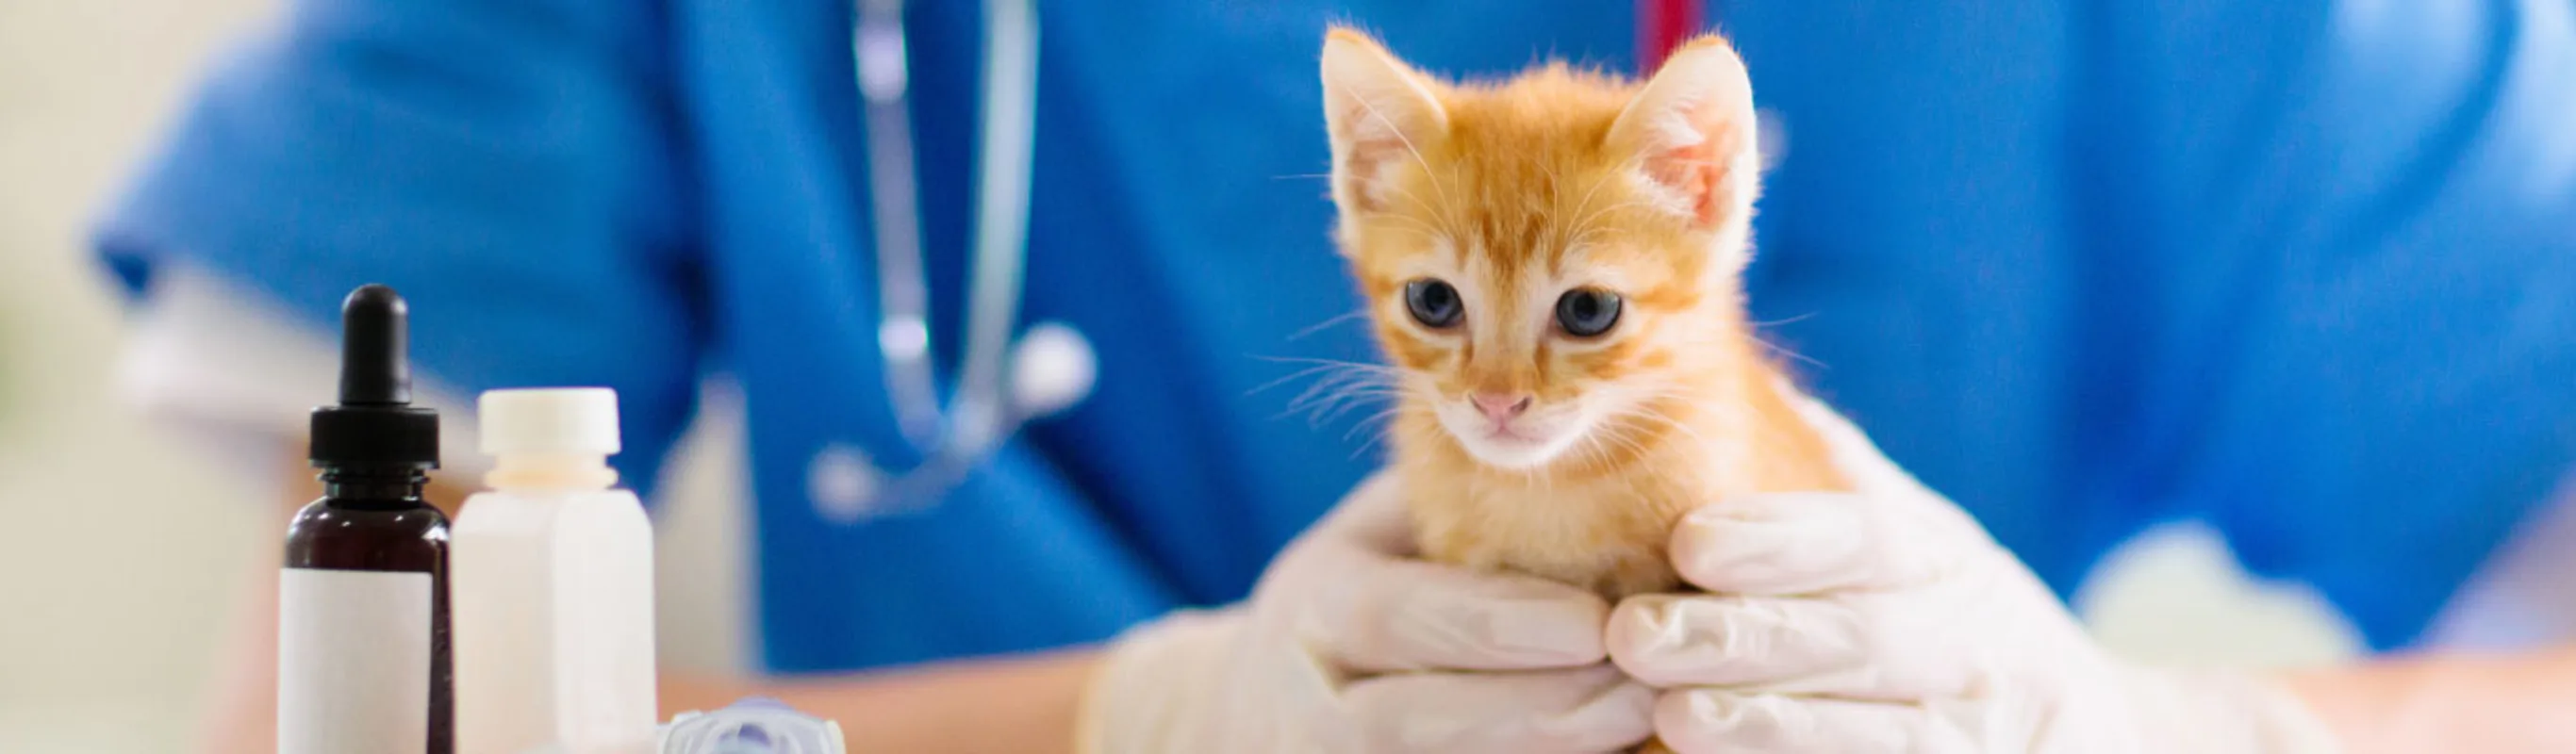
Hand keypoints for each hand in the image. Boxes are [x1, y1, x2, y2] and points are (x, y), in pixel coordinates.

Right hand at [1078, 473, 1655, 752]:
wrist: (1267, 711)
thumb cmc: (1368, 591)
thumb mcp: (1388, 532)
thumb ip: (1459, 501)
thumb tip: (1589, 451)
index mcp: (1313, 607)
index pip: (1396, 617)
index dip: (1498, 625)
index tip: (1596, 622)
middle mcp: (1306, 703)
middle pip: (1414, 724)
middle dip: (1540, 711)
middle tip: (1645, 690)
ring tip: (1642, 734)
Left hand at [1606, 397, 2343, 752]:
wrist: (2086, 732)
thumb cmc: (1954, 620)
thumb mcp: (1920, 541)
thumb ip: (1838, 477)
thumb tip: (1733, 381)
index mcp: (1946, 562)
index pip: (1867, 539)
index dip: (1780, 539)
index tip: (1688, 539)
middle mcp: (1971, 644)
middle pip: (1855, 637)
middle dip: (1740, 636)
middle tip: (1634, 632)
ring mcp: (1975, 730)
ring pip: (1870, 729)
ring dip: (1766, 723)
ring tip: (1671, 713)